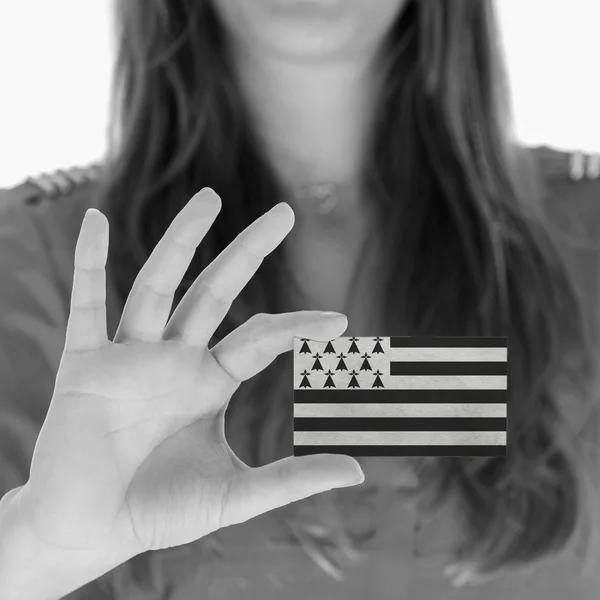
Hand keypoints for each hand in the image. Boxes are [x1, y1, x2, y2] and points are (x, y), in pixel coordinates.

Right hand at [17, 188, 363, 566]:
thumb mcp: (234, 495)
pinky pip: (85, 304)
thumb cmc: (158, 512)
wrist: (89, 532)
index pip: (261, 338)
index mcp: (209, 383)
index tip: (341, 322)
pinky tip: (95, 220)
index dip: (298, 325)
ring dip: (182, 241)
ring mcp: (130, 357)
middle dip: (249, 251)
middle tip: (285, 212)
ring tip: (211, 198)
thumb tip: (359, 471)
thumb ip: (293, 480)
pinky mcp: (84, 364)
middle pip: (215, 291)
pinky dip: (88, 262)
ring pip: (158, 285)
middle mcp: (175, 360)